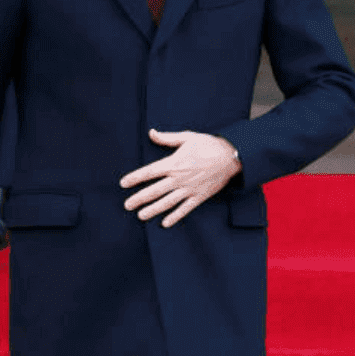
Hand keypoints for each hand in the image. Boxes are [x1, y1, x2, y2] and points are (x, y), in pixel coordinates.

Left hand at [120, 130, 240, 226]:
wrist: (231, 156)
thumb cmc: (208, 144)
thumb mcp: (187, 137)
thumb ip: (167, 138)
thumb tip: (151, 133)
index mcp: (174, 163)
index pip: (149, 172)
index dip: (135, 178)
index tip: (123, 183)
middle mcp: (179, 178)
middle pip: (154, 190)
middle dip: (139, 199)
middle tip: (127, 205)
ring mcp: (189, 189)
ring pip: (167, 202)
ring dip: (152, 210)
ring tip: (141, 216)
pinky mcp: (199, 196)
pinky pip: (185, 209)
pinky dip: (175, 216)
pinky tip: (165, 223)